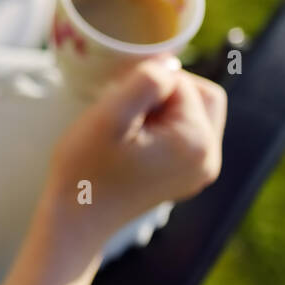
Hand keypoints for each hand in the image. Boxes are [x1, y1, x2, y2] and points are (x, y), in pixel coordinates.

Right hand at [45, 57, 226, 245]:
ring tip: (127, 127)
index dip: (145, 83)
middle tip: (124, 110)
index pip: (182, 83)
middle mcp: (208, 159)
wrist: (76, 219)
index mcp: (197, 143)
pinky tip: (132, 141)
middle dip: (163, 93)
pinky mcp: (186, 176)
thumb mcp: (109, 116)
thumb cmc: (84, 169)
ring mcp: (199, 171)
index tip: (114, 103)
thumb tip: (168, 64)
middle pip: (201, 96)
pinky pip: (185, 134)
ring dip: (161, 109)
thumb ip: (146, 81)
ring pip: (193, 113)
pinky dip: (161, 127)